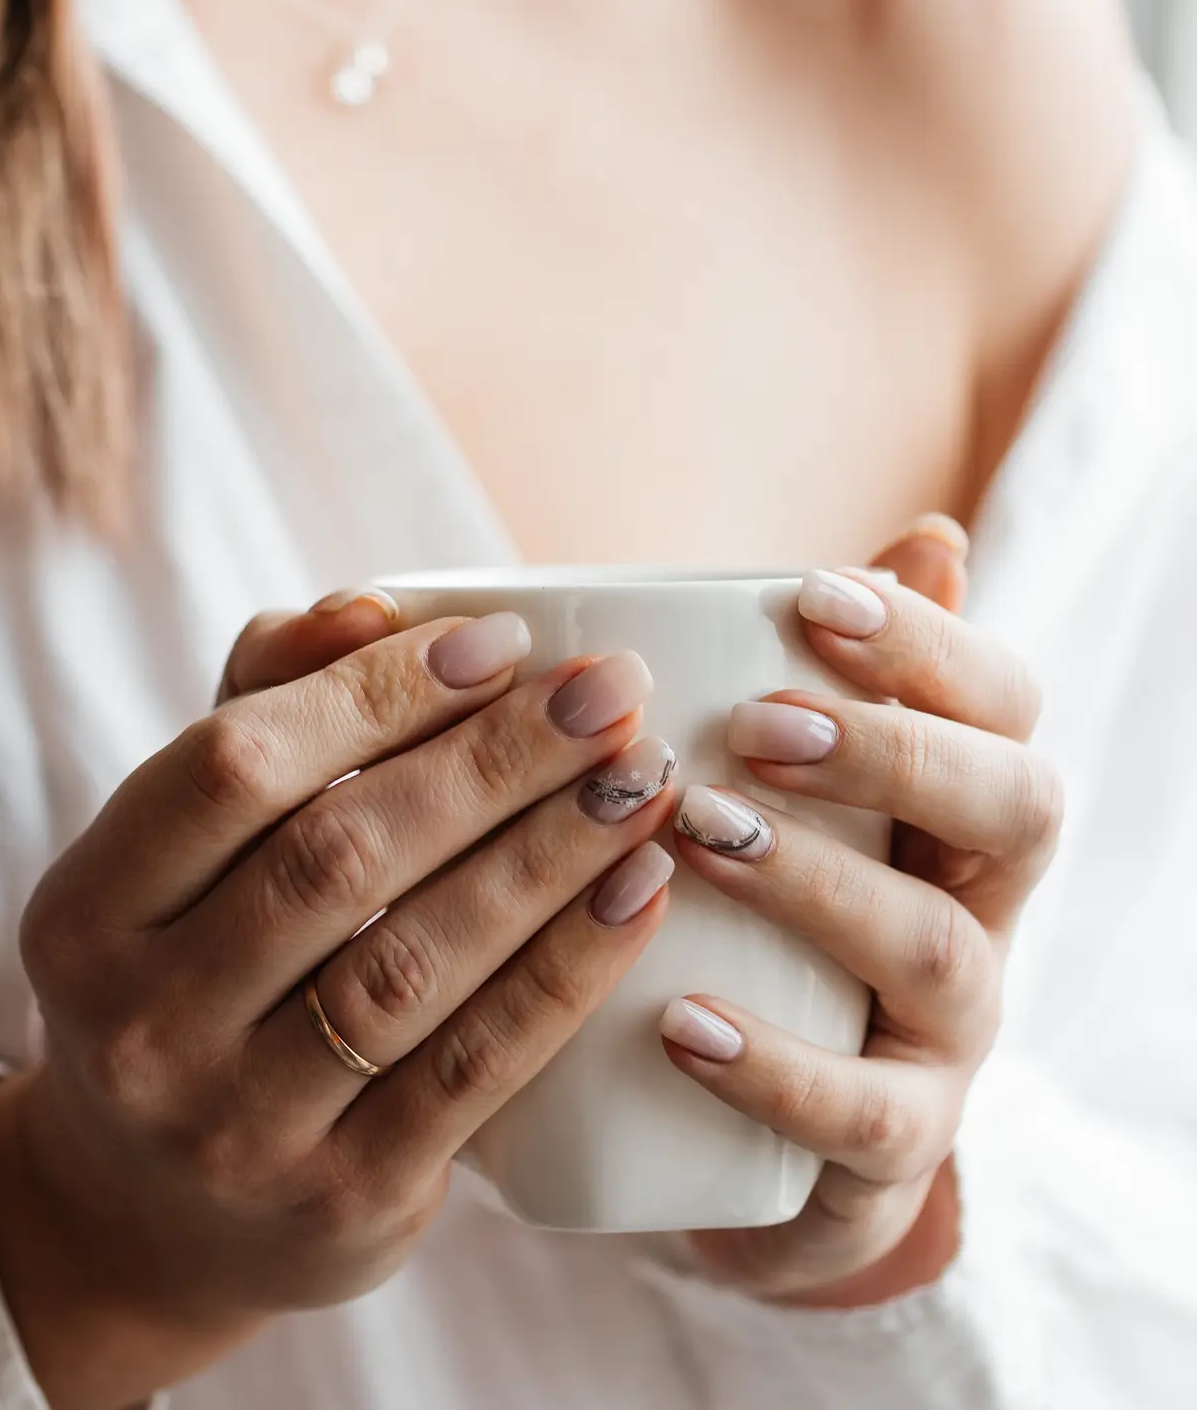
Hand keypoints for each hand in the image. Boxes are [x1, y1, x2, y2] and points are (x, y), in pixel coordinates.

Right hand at [0, 593, 676, 1409]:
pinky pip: (475, 1068)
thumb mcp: (184, 849)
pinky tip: (639, 889)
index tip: (506, 640)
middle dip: (496, 758)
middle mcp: (142, 1023)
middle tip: (614, 691)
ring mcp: (236, 1126)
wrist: (155, 1217)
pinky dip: (568, 969)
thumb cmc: (195, 971)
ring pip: (416, 960)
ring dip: (549, 854)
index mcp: (87, 908)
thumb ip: (268, 705)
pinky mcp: (342, 1202)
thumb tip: (371, 606)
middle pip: (339, 855)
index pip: (233, 765)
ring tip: (641, 778)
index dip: (376, 691)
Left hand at [663, 518, 1061, 1304]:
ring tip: (694, 834)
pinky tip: (680, 1021)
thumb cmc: (757, 922)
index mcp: (956, 813)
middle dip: (896, 750)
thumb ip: (818, 673)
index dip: (925, 642)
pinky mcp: (888, 1160)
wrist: (728, 1133)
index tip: (809, 595)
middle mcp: (980, 915)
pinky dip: (777, 1067)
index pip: (1003, 704)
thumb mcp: (781, 794)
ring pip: (941, 954)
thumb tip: (927, 535)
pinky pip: (864, 1122)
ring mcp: (946, 1043)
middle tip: (759, 721)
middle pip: (1016, 809)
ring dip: (820, 883)